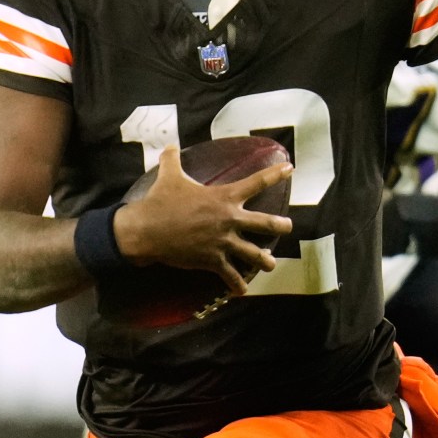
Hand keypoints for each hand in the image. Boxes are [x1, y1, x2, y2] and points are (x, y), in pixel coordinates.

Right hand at [114, 146, 292, 292]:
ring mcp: (223, 241)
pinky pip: (230, 275)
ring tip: (271, 264)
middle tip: (288, 226)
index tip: (289, 169)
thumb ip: (173, 159)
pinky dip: (236, 284)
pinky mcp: (212, 260)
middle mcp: (229, 219)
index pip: (256, 182)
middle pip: (265, 223)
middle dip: (281, 225)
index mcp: (224, 197)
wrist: (148, 229)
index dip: (275, 175)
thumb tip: (169, 146)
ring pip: (253, 254)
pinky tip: (242, 291)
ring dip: (265, 260)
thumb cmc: (160, 201)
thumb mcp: (169, 175)